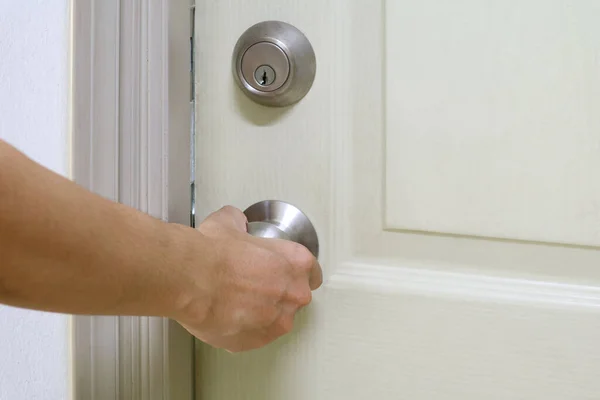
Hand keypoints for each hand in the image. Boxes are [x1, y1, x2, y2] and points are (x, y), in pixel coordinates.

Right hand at [175, 206, 321, 351]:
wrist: (191, 280)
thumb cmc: (213, 254)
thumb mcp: (228, 223)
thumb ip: (239, 222)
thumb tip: (235, 221)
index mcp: (296, 262)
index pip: (312, 271)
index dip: (294, 271)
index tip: (283, 272)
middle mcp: (294, 294)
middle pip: (295, 297)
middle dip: (278, 293)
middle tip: (252, 285)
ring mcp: (277, 322)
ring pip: (277, 320)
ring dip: (262, 313)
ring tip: (236, 303)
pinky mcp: (256, 341)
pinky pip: (256, 336)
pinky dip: (244, 329)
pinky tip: (227, 316)